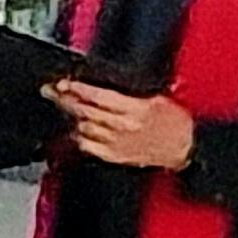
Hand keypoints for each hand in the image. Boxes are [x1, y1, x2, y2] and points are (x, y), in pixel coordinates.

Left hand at [50, 80, 194, 169]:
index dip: (78, 89)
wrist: (185, 147)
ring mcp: (117, 143)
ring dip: (71, 116)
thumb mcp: (158, 98)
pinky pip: (87, 146)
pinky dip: (78, 136)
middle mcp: (124, 126)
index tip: (64, 83)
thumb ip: (132, 91)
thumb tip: (108, 82)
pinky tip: (76, 128)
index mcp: (136, 109)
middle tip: (52, 91)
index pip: (99, 97)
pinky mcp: (114, 156)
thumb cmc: (175, 122)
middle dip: (64, 99)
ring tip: (63, 105)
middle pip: (85, 111)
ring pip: (82, 127)